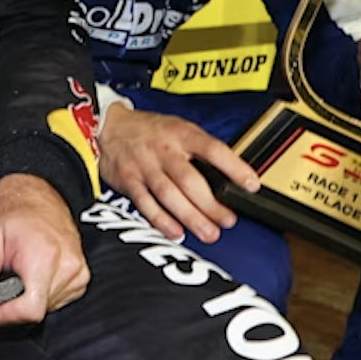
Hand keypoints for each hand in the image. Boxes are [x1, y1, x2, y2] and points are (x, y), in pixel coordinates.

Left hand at [0, 174, 89, 328]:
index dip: (2, 315)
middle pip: (33, 311)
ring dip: (19, 305)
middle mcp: (66, 268)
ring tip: (1, 289)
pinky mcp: (78, 279)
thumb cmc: (20, 206)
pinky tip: (21, 284)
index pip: (29, 308)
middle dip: (4, 311)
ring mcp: (76, 275)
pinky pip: (53, 300)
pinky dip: (34, 297)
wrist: (40, 191)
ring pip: (43, 308)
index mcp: (45, 256)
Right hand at [96, 102, 257, 243]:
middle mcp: (164, 150)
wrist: (109, 126)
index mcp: (182, 134)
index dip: (234, 167)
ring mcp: (145, 166)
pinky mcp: (128, 180)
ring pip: (169, 195)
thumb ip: (200, 151)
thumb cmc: (150, 132)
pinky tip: (176, 232)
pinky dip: (161, 220)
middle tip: (227, 221)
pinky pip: (145, 203)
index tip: (251, 185)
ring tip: (208, 233)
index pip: (213, 149)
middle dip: (211, 204)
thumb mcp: (179, 129)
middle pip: (190, 179)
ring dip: (190, 217)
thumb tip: (230, 178)